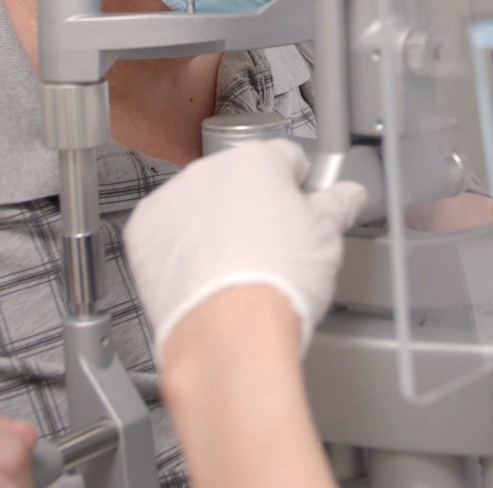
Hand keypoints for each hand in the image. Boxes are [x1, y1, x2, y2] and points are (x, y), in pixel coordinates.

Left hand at [125, 139, 366, 363]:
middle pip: (238, 181)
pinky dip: (183, 250)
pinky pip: (169, 232)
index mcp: (256, 159)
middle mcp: (208, 171)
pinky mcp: (143, 234)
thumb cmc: (275, 287)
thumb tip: (348, 195)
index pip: (285, 157)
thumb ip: (338, 204)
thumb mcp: (328, 237)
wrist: (230, 335)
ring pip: (201, 205)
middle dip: (253, 208)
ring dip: (216, 227)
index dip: (298, 187)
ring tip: (238, 269)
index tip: (300, 210)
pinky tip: (206, 277)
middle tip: (271, 249)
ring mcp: (172, 201)